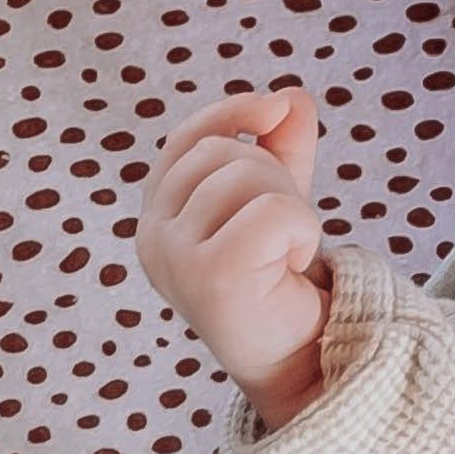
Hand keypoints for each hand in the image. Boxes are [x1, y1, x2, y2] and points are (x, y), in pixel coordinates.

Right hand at [137, 89, 330, 430]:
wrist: (301, 358)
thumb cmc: (280, 282)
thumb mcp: (280, 200)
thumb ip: (280, 148)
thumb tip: (291, 95)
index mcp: (158, 215)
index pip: (188, 139)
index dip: (232, 113)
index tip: (275, 107)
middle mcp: (153, 237)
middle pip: (223, 153)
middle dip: (274, 179)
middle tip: (283, 235)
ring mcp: (174, 259)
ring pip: (248, 176)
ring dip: (291, 209)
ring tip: (285, 255)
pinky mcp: (208, 278)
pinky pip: (274, 212)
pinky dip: (301, 233)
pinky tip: (289, 268)